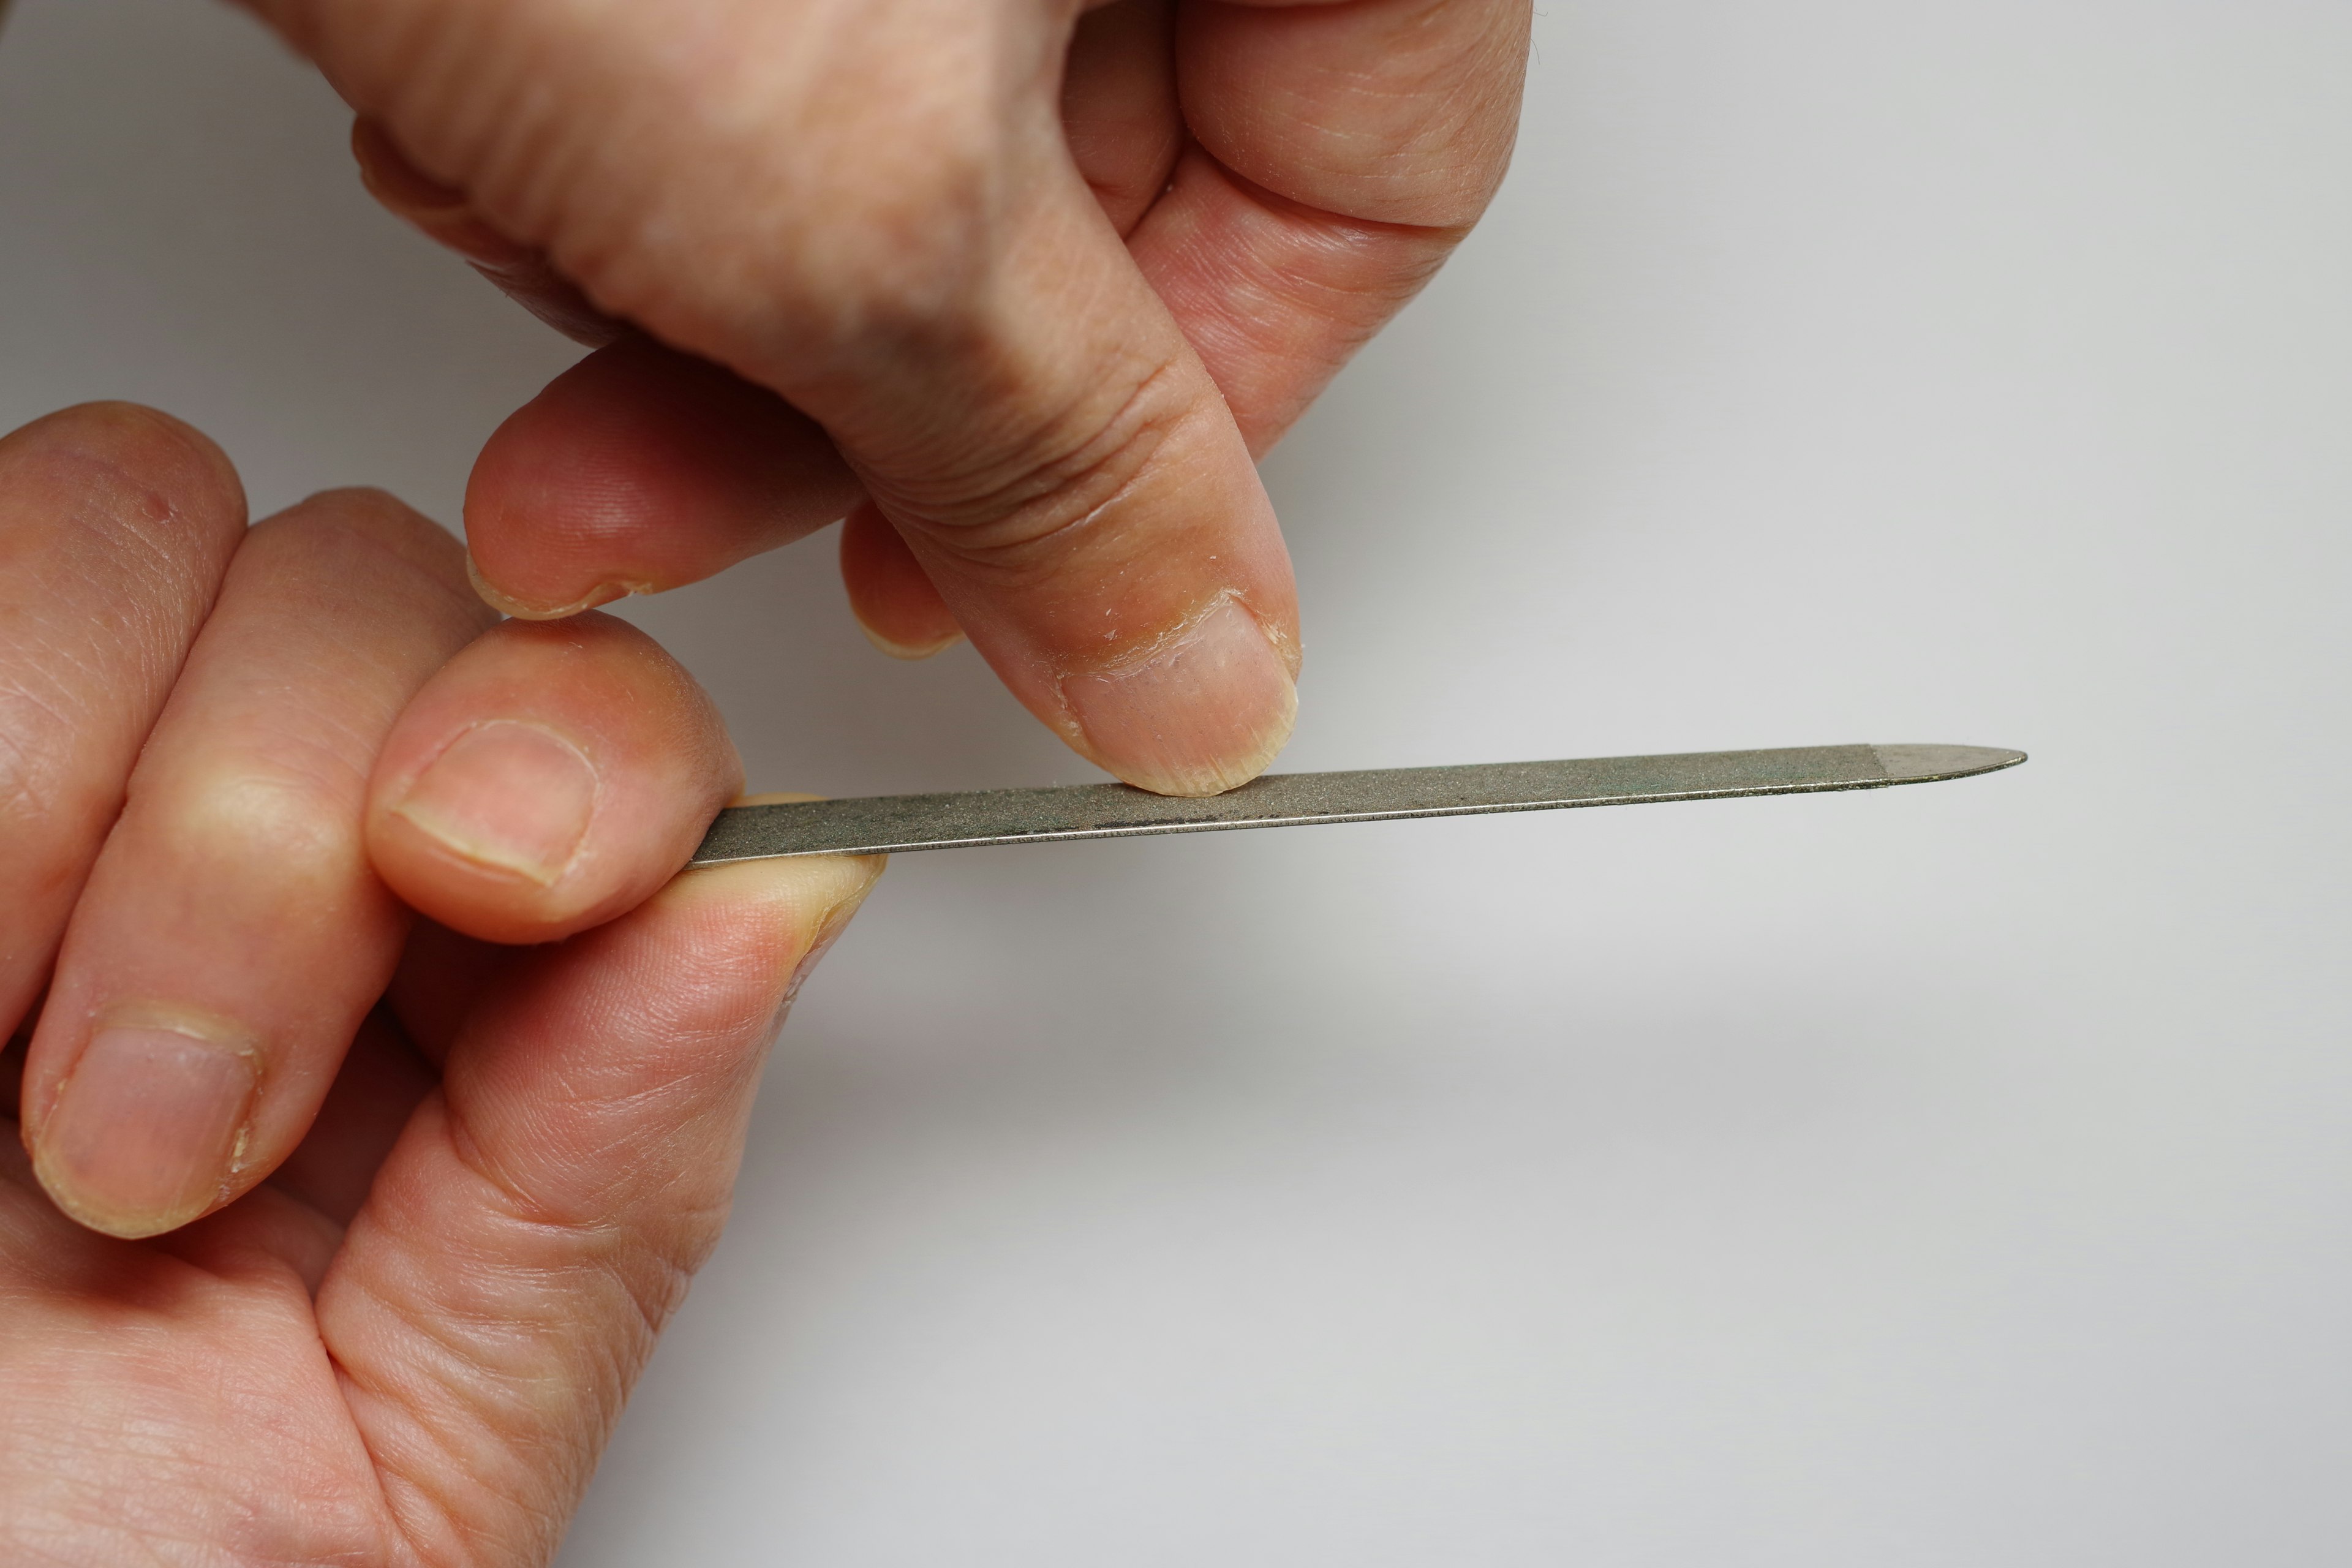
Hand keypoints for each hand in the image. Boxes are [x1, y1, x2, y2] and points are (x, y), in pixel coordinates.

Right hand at [0, 405, 881, 1562]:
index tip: (511, 881)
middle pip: (373, 586)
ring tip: (38, 1114)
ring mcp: (56, 802)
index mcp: (449, 1014)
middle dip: (290, 826)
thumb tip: (786, 891)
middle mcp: (261, 875)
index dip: (585, 747)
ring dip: (95, 804)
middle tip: (181, 1129)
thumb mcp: (408, 1446)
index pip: (591, 716)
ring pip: (144, 525)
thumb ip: (610, 1174)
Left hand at [231, 0, 1531, 794]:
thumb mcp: (869, 199)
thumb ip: (1069, 470)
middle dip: (864, 397)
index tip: (1037, 587)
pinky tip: (479, 120)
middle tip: (694, 494)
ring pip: (901, 168)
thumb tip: (1202, 677)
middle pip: (1107, 204)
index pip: (1374, 188)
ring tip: (530, 217)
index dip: (1210, 433)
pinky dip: (608, 162)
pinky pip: (747, 88)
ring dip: (699, 293)